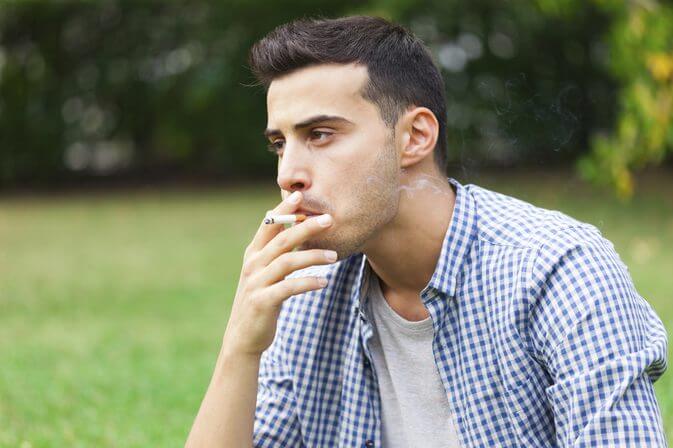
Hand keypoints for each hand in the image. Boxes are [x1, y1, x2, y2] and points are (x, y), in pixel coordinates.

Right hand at [221, 191, 335, 357]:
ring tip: (335, 256)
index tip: (300, 195)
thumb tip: (294, 228)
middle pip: (281, 239)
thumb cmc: (261, 300)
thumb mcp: (265, 273)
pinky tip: (324, 281)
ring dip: (313, 256)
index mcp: (253, 254)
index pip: (268, 225)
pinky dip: (307, 283)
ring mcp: (255, 283)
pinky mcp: (262, 302)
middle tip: (329, 219)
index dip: (283, 209)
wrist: (244, 337)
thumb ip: (276, 252)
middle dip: (305, 227)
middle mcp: (252, 265)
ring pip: (287, 262)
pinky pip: (288, 288)